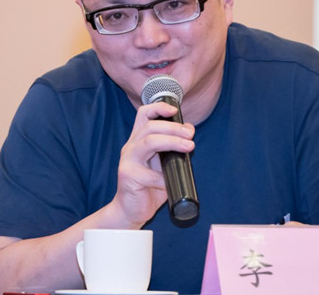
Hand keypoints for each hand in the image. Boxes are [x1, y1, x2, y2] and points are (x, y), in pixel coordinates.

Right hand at [111, 101, 195, 226]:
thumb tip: (188, 132)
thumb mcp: (164, 164)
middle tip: (190, 134)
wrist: (131, 210)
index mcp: (138, 140)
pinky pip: (151, 174)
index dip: (159, 107)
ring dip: (172, 142)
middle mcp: (131, 147)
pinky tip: (169, 183)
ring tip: (188, 146)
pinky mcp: (128, 176)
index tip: (175, 110)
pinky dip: (164, 178)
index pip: (144, 114)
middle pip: (150, 126)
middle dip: (173, 127)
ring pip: (149, 142)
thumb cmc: (149, 187)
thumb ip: (172, 148)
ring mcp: (127, 160)